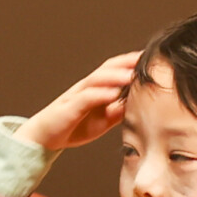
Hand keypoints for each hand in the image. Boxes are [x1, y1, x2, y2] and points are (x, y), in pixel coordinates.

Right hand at [17, 51, 140, 150]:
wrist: (44, 137)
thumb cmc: (73, 126)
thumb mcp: (103, 120)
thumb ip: (119, 111)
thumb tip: (140, 105)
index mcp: (96, 88)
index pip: (116, 69)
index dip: (132, 62)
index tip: (152, 59)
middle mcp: (87, 86)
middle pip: (108, 67)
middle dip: (127, 62)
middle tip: (146, 59)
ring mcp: (77, 95)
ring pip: (98, 79)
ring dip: (116, 76)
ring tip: (133, 75)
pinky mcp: (69, 107)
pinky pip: (86, 97)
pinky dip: (101, 94)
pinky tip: (113, 94)